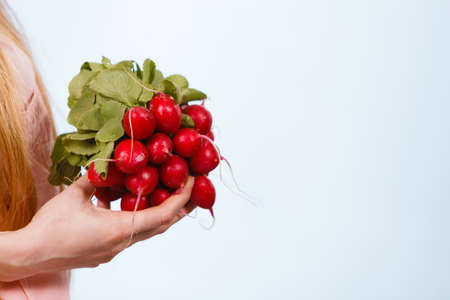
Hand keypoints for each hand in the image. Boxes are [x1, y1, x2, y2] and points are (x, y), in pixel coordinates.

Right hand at [11, 174, 194, 279]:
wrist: (30, 255)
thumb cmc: (51, 227)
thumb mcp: (75, 194)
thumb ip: (96, 177)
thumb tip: (108, 164)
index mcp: (121, 229)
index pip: (163, 214)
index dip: (182, 198)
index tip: (192, 183)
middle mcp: (122, 243)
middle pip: (161, 226)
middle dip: (178, 208)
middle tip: (190, 192)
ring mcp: (114, 250)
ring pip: (146, 231)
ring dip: (158, 214)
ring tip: (166, 196)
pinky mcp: (105, 253)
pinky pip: (129, 234)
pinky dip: (136, 219)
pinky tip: (124, 205)